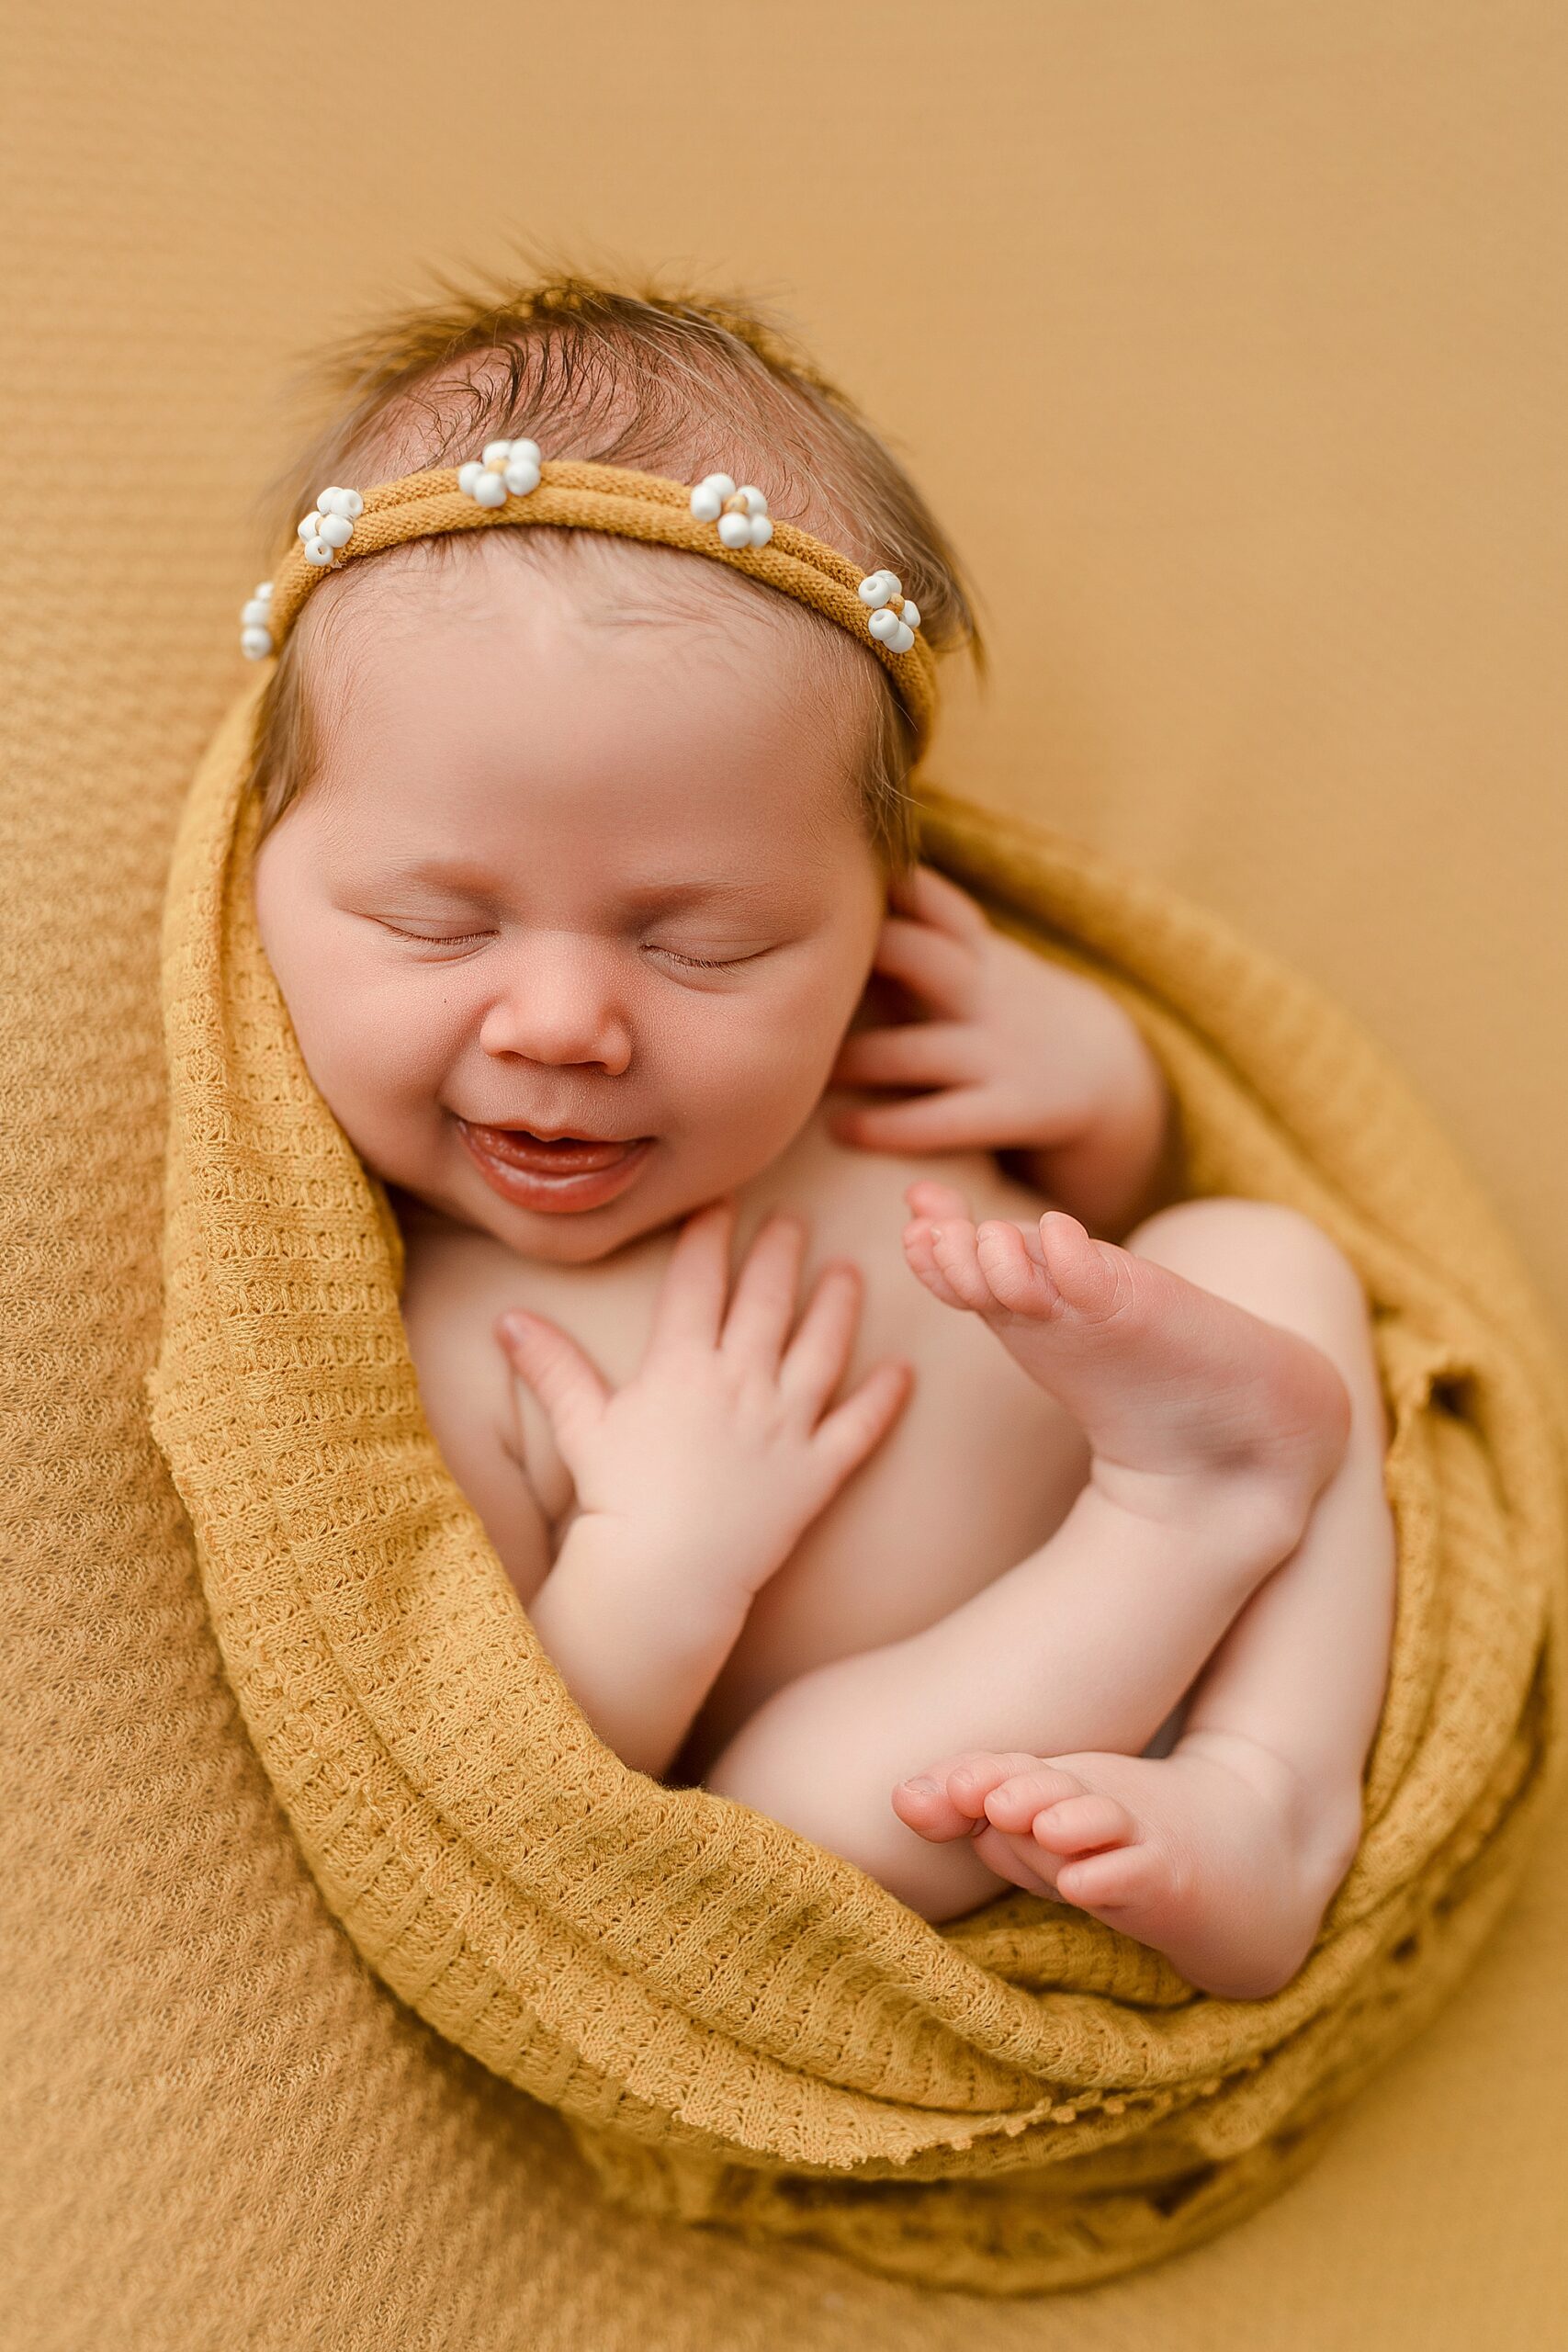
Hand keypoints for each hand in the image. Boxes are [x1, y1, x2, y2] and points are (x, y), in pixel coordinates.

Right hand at [495, 1198, 912, 1605]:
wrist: (663, 1579)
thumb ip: (552, 1366)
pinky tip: (903, 1371)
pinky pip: (858, 1429)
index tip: (722, 1197)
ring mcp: (784, 1427)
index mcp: (681, 1367)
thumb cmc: (617, 1502)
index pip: (699, 1281)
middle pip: (767, 1301)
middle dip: (781, 1251)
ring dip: (839, 1306)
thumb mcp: (582, 1427)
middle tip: (795, 1215)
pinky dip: (883, 1400)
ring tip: (851, 1271)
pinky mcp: (815, 1473)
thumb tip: (507, 1318)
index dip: (710, 1235)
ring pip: (821, 1350)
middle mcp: (740, 1384)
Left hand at [827, 863, 1149, 1160]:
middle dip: (866, 958)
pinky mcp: (1012, 1109)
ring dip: (856, 1061)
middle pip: (922, 957)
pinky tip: (842, 1129)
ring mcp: (1000, 1052)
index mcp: (979, 952)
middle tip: (794, 970)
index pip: (936, 903)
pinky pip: (943, 1120)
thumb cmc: (1011, 1011)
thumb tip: (828, 900)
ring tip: (808, 1071)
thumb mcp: (981, 962)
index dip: (890, 885)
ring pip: (916, 1051)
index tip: (827, 872)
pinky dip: (888, 1127)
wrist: (1114, 1073)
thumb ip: (919, 936)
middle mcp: (987, 994)